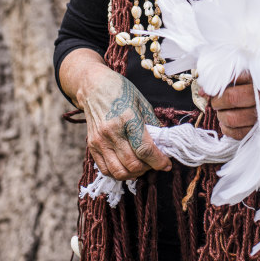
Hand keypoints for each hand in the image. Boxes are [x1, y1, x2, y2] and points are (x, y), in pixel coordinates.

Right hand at [77, 64, 171, 179]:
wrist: (93, 87)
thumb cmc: (121, 92)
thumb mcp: (142, 103)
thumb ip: (152, 125)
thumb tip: (163, 144)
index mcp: (128, 118)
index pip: (145, 149)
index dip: (159, 161)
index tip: (167, 164)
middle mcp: (112, 132)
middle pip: (133, 164)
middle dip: (149, 168)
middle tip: (155, 163)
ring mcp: (100, 141)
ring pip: (119, 172)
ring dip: (134, 174)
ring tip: (142, 166)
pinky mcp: (92, 146)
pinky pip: (106, 170)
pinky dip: (119, 173)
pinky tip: (127, 166)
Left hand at [203, 72, 258, 139]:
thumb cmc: (246, 88)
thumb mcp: (236, 79)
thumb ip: (219, 81)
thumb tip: (203, 92)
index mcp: (256, 79)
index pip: (231, 80)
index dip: (217, 87)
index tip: (211, 91)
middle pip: (231, 98)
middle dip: (218, 102)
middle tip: (217, 103)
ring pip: (232, 118)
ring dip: (222, 116)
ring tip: (223, 113)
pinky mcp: (258, 130)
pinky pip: (238, 133)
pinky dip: (227, 129)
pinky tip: (227, 123)